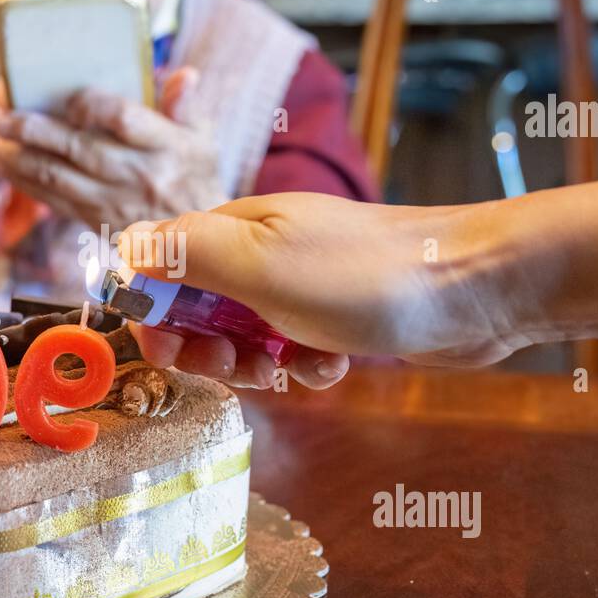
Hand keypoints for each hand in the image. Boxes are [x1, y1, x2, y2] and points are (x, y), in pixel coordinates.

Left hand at [0, 68, 225, 232]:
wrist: (197, 238)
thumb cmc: (196, 176)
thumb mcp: (203, 137)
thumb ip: (187, 104)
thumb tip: (185, 74)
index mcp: (166, 146)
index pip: (122, 119)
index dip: (91, 105)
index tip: (69, 97)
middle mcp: (138, 175)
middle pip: (79, 150)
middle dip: (36, 132)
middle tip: (4, 117)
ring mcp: (116, 202)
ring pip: (59, 179)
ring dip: (21, 160)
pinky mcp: (99, 222)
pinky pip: (55, 202)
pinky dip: (27, 184)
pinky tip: (8, 168)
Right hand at [119, 194, 531, 388]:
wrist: (475, 289)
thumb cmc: (363, 274)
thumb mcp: (260, 262)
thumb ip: (186, 253)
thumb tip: (123, 243)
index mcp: (237, 228)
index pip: (162, 264)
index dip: (154, 311)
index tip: (169, 349)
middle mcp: (264, 250)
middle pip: (200, 305)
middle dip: (206, 346)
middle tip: (233, 366)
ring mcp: (303, 283)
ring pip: (247, 334)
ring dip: (256, 362)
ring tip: (287, 369)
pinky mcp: (338, 314)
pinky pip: (297, 348)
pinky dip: (306, 364)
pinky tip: (333, 365)